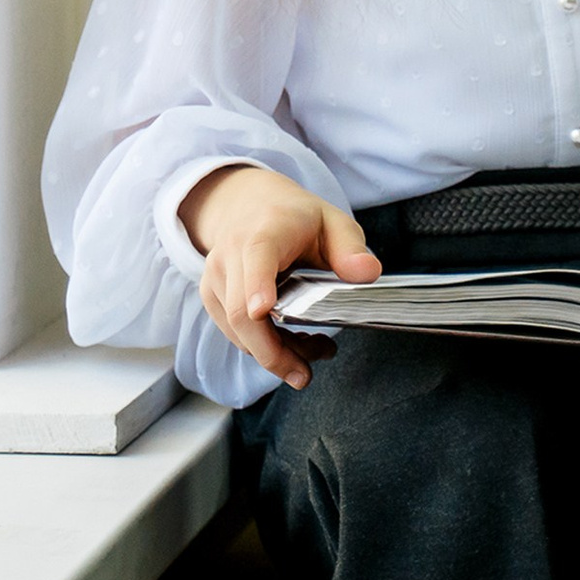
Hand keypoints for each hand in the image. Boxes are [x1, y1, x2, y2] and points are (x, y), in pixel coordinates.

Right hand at [179, 165, 379, 390]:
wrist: (250, 206)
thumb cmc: (294, 218)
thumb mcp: (332, 221)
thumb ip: (350, 247)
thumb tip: (368, 272)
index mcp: (264, 232)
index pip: (257, 258)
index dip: (258, 285)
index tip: (264, 310)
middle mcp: (231, 254)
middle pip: (242, 312)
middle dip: (274, 352)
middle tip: (306, 374)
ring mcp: (216, 277)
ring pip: (238, 331)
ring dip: (275, 352)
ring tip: (314, 347)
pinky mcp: (211, 296)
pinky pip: (235, 333)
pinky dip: (263, 347)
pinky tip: (291, 340)